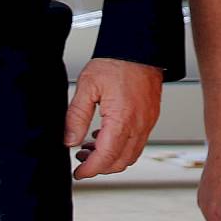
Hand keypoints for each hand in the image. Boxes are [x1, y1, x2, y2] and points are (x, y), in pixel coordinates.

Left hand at [64, 56, 162, 178]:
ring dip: (111, 158)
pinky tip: (106, 136)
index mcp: (122, 119)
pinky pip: (138, 142)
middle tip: (81, 161)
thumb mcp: (87, 86)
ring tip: (90, 148)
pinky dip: (122, 147)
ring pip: (131, 155)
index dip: (90, 170)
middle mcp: (139, 124)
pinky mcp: (150, 117)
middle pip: (120, 162)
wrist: (139, 46)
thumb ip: (76, 116)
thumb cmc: (116, 61)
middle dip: (100, 167)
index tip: (78, 174)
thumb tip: (69, 140)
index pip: (105, 158)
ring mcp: (147, 122)